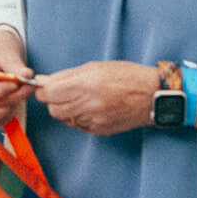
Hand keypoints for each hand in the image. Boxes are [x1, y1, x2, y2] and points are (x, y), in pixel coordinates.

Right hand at [0, 25, 34, 122]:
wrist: (1, 49)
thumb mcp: (5, 50)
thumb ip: (14, 64)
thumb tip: (26, 75)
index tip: (16, 84)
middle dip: (11, 97)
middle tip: (30, 85)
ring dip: (12, 105)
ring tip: (26, 88)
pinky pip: (0, 119)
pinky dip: (13, 111)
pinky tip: (22, 94)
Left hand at [33, 60, 157, 136]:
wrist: (153, 96)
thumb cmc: (127, 76)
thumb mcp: (95, 67)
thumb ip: (67, 75)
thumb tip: (44, 80)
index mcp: (85, 85)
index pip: (48, 94)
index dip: (43, 90)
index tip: (46, 86)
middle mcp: (88, 105)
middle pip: (53, 109)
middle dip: (53, 101)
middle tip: (63, 93)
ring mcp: (94, 120)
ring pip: (65, 119)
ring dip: (66, 109)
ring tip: (80, 99)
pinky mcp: (100, 130)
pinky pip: (78, 125)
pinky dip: (79, 117)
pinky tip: (91, 108)